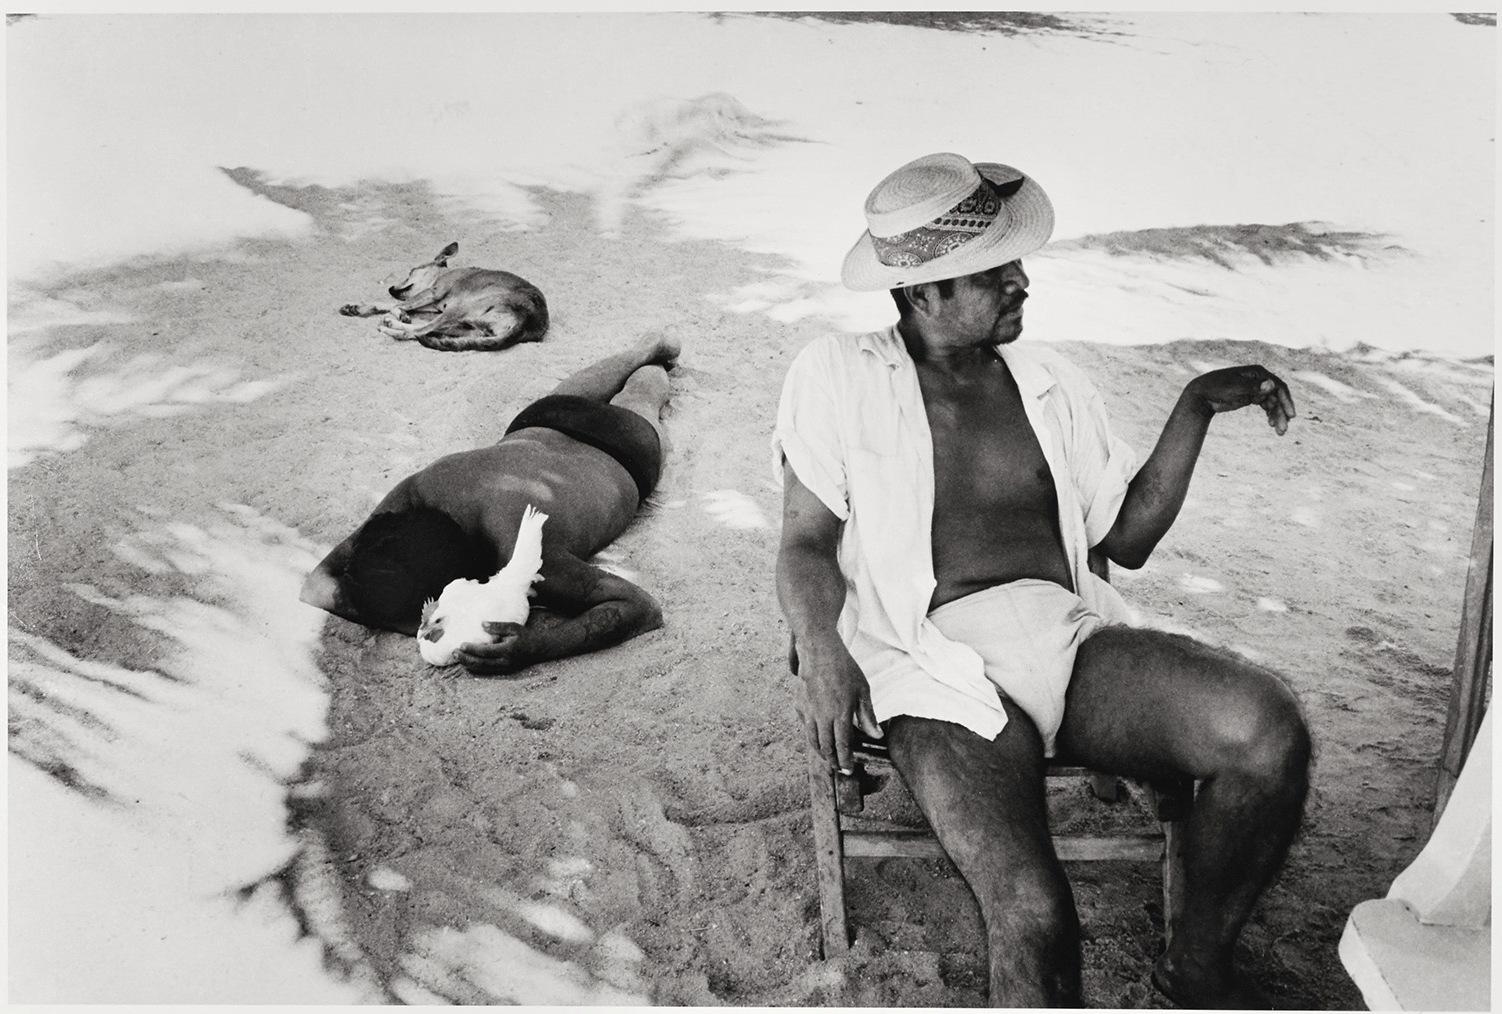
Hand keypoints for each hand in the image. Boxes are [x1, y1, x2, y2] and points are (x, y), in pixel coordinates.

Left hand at [454, 621, 529, 675]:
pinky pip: (486, 671)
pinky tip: (467, 662)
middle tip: (454, 653)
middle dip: (466, 659)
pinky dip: (475, 667)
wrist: (539, 649)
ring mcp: (504, 668)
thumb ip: (498, 626)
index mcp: (507, 650)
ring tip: (458, 658)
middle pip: (481, 663)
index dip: (472, 649)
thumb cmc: (526, 635)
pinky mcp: (504, 670)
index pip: (485, 651)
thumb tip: (482, 624)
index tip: (461, 644)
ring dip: (469, 664)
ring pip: (482, 669)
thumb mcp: (514, 627)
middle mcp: (505, 662)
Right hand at [796, 640, 881, 773]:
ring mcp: (808, 711)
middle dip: (832, 761)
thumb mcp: (862, 690)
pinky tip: (815, 735)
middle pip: (826, 747)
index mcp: (840, 714)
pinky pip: (804, 725)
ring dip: (820, 752)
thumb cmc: (844, 668)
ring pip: (812, 740)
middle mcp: (822, 716)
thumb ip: (868, 715)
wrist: (819, 651)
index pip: (842, 746)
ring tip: (827, 757)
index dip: (845, 761)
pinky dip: (810, 735)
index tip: (848, 770)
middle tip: (838, 768)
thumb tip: (876, 735)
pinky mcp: (799, 704)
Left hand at [1185, 365, 1296, 434]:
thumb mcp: (1234, 388)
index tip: (1291, 415)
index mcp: (1257, 373)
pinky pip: (1266, 405)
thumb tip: (1271, 384)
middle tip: (1283, 429)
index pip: (1278, 386)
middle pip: (1277, 396)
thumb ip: (1253, 387)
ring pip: (1272, 402)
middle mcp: (1259, 379)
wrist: (1201, 394)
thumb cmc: (1216, 388)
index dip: (1286, 400)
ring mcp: (1256, 388)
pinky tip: (1271, 424)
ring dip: (1277, 415)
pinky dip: (1270, 414)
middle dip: (1281, 412)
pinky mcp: (1251, 397)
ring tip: (1279, 431)